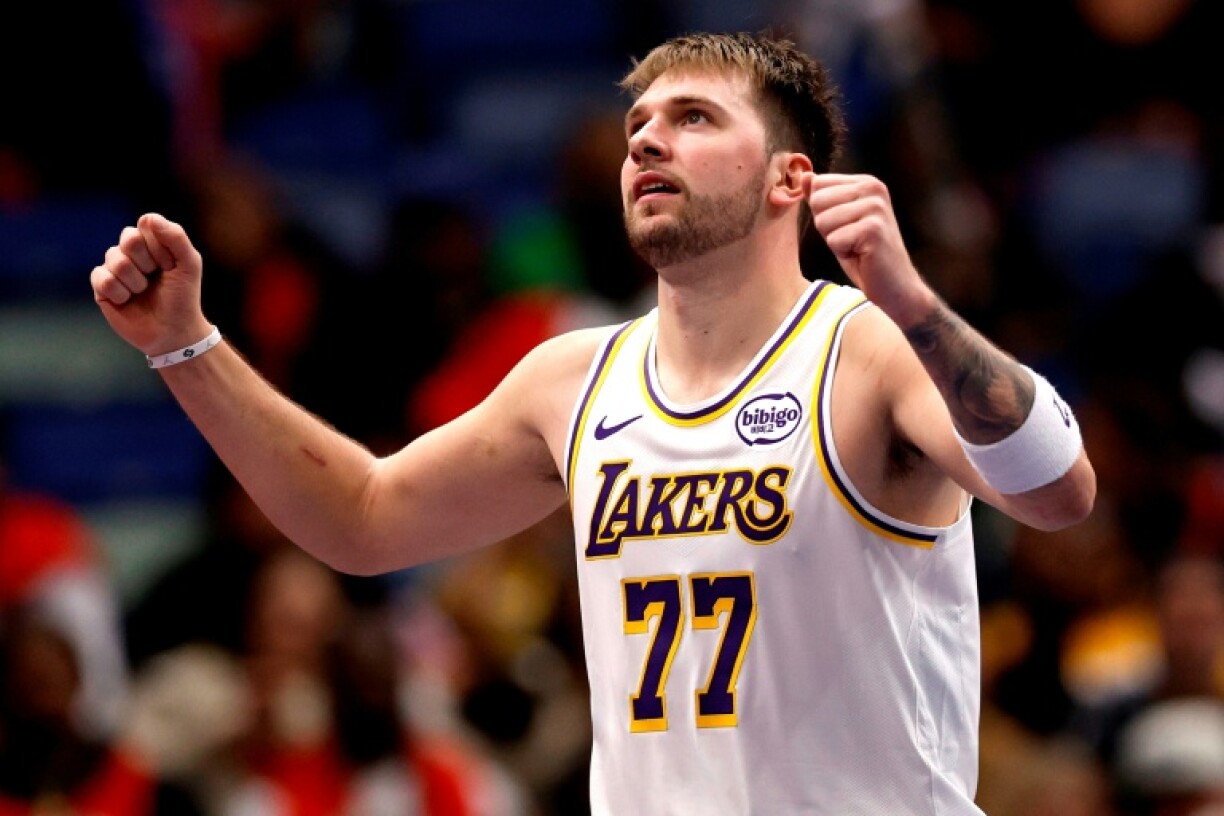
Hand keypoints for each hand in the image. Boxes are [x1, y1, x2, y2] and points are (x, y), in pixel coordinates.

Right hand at [90, 213, 213, 356]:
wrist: (173, 332)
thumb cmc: (183, 297)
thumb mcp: (189, 264)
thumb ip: (176, 237)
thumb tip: (148, 218)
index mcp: (151, 242)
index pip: (145, 225)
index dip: (160, 247)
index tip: (170, 265)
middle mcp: (130, 252)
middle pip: (128, 238)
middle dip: (147, 262)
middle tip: (156, 277)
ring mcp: (114, 268)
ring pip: (115, 259)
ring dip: (136, 281)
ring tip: (143, 293)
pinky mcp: (102, 288)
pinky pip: (102, 278)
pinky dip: (119, 292)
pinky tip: (127, 301)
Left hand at [803, 173, 934, 327]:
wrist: (894, 284)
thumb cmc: (864, 253)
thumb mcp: (838, 220)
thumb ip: (822, 197)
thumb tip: (804, 176)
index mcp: (866, 182)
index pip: (817, 185)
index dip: (823, 212)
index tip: (846, 226)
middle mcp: (874, 188)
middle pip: (817, 201)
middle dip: (827, 227)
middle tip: (851, 239)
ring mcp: (875, 207)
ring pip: (823, 220)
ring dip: (835, 240)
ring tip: (857, 246)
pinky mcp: (873, 229)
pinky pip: (833, 240)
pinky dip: (843, 253)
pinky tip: (862, 255)